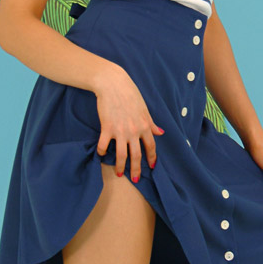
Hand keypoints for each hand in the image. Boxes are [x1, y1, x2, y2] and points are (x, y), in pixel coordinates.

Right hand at [92, 60, 163, 183]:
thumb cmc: (130, 94)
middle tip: (135, 179)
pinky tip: (101, 154)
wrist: (113, 84)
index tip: (152, 167)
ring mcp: (120, 131)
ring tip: (119, 173)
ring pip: (121, 155)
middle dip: (136, 169)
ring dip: (120, 166)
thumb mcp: (144, 109)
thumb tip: (161, 132)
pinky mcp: (106, 128)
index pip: (151, 146)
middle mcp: (134, 130)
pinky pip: (103, 145)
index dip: (152, 158)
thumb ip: (152, 123)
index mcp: (145, 125)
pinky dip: (101, 152)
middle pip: (136, 155)